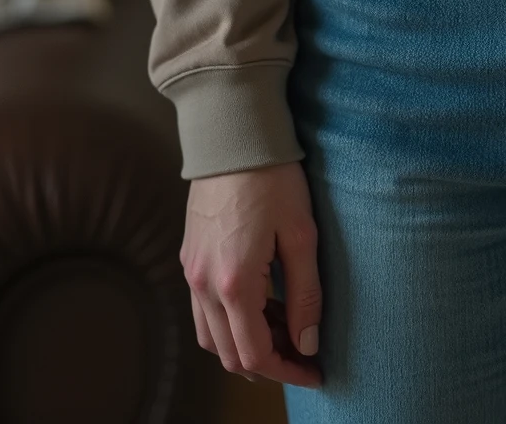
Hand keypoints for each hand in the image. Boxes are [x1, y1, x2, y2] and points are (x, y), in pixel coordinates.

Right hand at [180, 161, 323, 388]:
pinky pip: (203, 311)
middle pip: (230, 355)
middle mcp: (203, 286)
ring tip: (284, 330)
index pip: (256, 355)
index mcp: (233, 284)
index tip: (315, 371)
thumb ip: (305, 294)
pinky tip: (260, 305)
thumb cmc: (273, 178)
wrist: (232, 135)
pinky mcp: (189, 257)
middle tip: (304, 354)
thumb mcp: (301, 234)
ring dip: (246, 346)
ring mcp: (191, 272)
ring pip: (212, 338)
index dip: (288, 371)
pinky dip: (230, 322)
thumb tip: (308, 343)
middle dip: (269, 364)